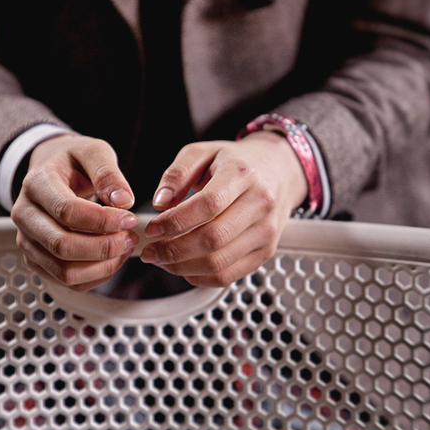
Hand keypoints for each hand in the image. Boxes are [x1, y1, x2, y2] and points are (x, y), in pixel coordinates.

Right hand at [11, 135, 138, 290]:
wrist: (50, 171)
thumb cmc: (72, 161)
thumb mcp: (92, 151)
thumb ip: (107, 172)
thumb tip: (123, 200)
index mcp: (36, 184)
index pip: (67, 212)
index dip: (103, 221)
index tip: (130, 218)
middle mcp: (25, 215)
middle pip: (62, 246)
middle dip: (104, 247)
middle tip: (130, 237)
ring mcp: (27, 241)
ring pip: (64, 272)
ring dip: (102, 266)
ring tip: (124, 248)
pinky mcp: (37, 259)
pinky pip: (67, 281)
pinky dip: (95, 276)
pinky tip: (112, 258)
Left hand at [139, 131, 307, 286]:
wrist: (278, 170)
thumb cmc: (235, 163)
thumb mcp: (203, 152)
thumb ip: (177, 173)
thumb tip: (160, 202)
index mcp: (242, 175)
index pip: (208, 205)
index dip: (175, 221)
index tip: (152, 229)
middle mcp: (260, 204)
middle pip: (213, 239)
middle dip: (173, 250)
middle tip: (150, 251)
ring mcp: (266, 231)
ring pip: (219, 263)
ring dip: (182, 267)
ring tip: (162, 259)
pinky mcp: (266, 251)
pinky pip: (228, 276)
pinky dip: (199, 277)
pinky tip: (183, 267)